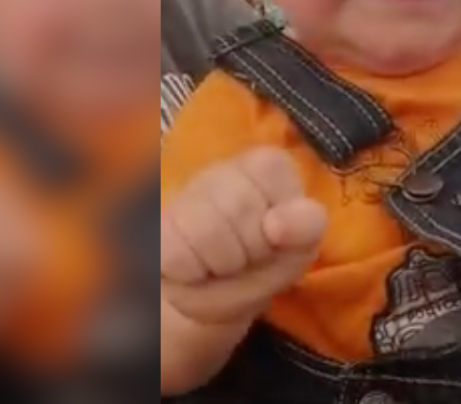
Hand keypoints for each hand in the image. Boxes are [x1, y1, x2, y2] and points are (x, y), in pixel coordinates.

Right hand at [161, 148, 326, 325]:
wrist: (212, 296)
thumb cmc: (260, 267)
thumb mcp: (297, 251)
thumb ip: (305, 229)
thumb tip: (276, 224)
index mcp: (264, 165)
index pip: (271, 170)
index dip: (281, 219)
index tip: (277, 236)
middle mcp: (221, 168)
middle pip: (239, 204)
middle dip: (251, 246)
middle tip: (247, 257)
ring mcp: (183, 194)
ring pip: (207, 229)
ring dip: (222, 262)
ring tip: (221, 263)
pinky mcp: (155, 224)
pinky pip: (176, 251)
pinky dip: (191, 271)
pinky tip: (195, 268)